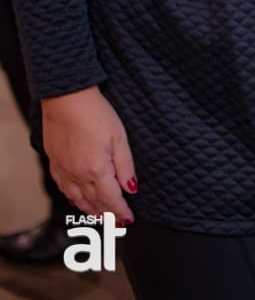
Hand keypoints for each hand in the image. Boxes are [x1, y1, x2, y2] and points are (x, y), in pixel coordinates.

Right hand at [41, 86, 136, 223]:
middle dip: (108, 215)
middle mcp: (78, 176)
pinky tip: (78, 200)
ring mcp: (64, 171)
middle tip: (118, 223)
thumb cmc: (95, 113)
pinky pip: (65, 189)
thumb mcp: (119, 137)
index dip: (121, 212)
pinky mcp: (55, 163)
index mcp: (96, 171)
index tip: (129, 219)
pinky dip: (74, 199)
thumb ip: (125, 166)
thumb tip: (131, 189)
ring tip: (101, 217)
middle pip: (94, 203)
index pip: (111, 200)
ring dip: (91, 211)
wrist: (66, 98)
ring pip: (78, 200)